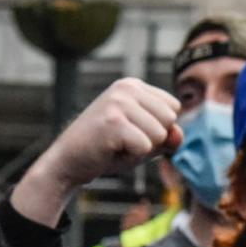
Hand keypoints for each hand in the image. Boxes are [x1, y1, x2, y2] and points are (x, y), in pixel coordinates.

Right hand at [12, 78, 181, 226]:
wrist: (68, 161)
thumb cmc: (109, 149)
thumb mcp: (146, 140)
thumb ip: (169, 136)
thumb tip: (177, 134)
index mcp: (134, 85)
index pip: (174, 108)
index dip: (158, 128)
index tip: (131, 131)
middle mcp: (126, 88)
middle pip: (170, 120)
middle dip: (153, 138)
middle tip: (123, 140)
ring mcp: (118, 103)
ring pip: (160, 134)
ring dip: (142, 148)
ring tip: (117, 144)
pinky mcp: (113, 121)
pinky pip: (146, 147)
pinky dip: (132, 157)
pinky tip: (111, 150)